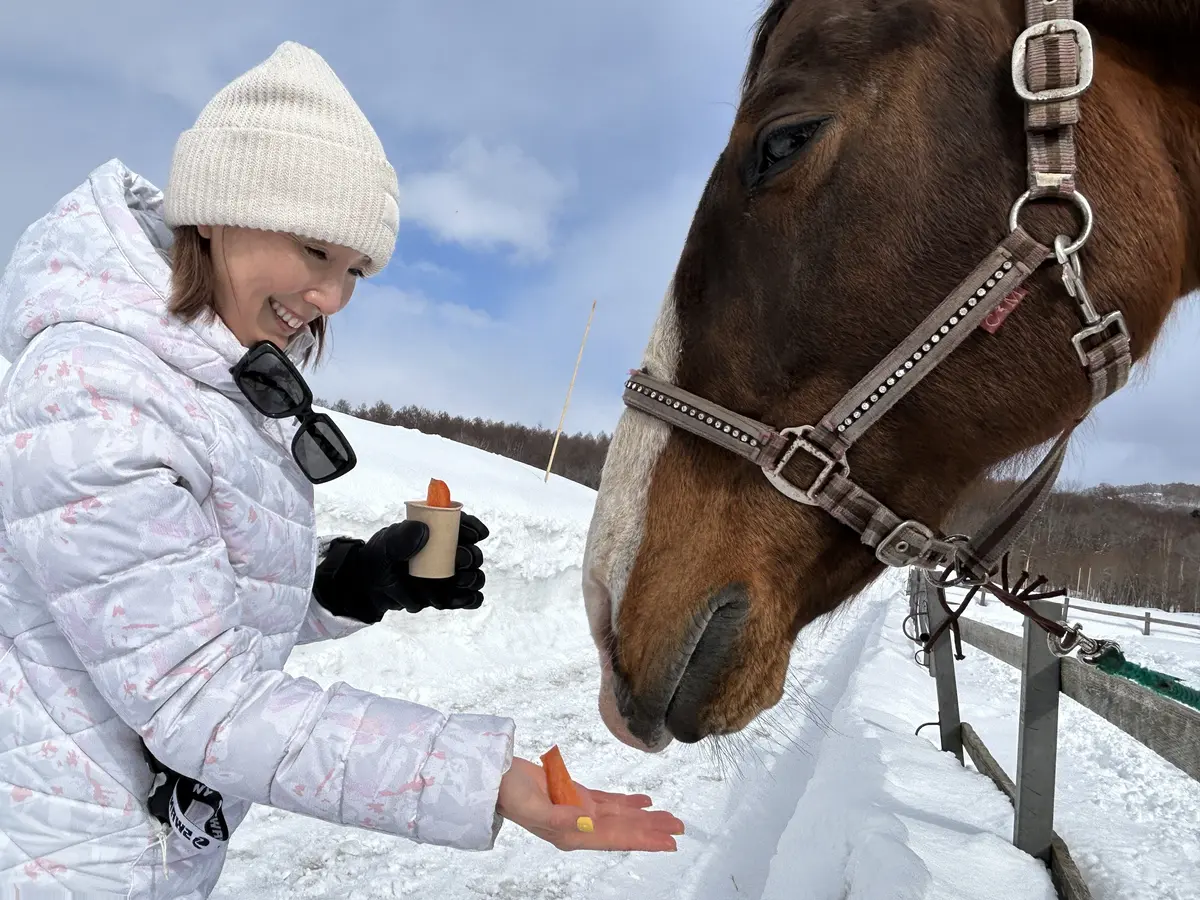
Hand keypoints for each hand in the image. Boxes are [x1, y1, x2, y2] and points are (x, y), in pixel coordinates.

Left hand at [313, 513, 490, 622]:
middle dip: (472, 556)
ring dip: (472, 579)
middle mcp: (448, 553)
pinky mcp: (448, 596)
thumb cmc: (379, 558)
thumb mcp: (386, 544)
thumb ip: (402, 537)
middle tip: (460, 560)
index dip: (472, 527)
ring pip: (474, 576)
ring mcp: (449, 576)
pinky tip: (462, 598)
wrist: (370, 587)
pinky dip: (469, 599)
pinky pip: (468, 599)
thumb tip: (425, 531)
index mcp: (436, 533)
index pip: (461, 525)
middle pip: (472, 553)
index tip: (476, 534)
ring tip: (459, 581)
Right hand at [496, 757, 683, 851]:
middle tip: (681, 828)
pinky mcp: (576, 794)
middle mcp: (580, 824)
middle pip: (624, 828)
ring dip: (645, 817)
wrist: (494, 778)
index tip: (668, 843)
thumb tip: (589, 822)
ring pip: (620, 815)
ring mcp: (579, 809)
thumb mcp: (532, 805)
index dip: (643, 840)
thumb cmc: (509, 792)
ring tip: (670, 817)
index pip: (616, 838)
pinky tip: (644, 802)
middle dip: (652, 829)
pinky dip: (627, 802)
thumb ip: (560, 816)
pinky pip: (608, 801)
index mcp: (571, 833)